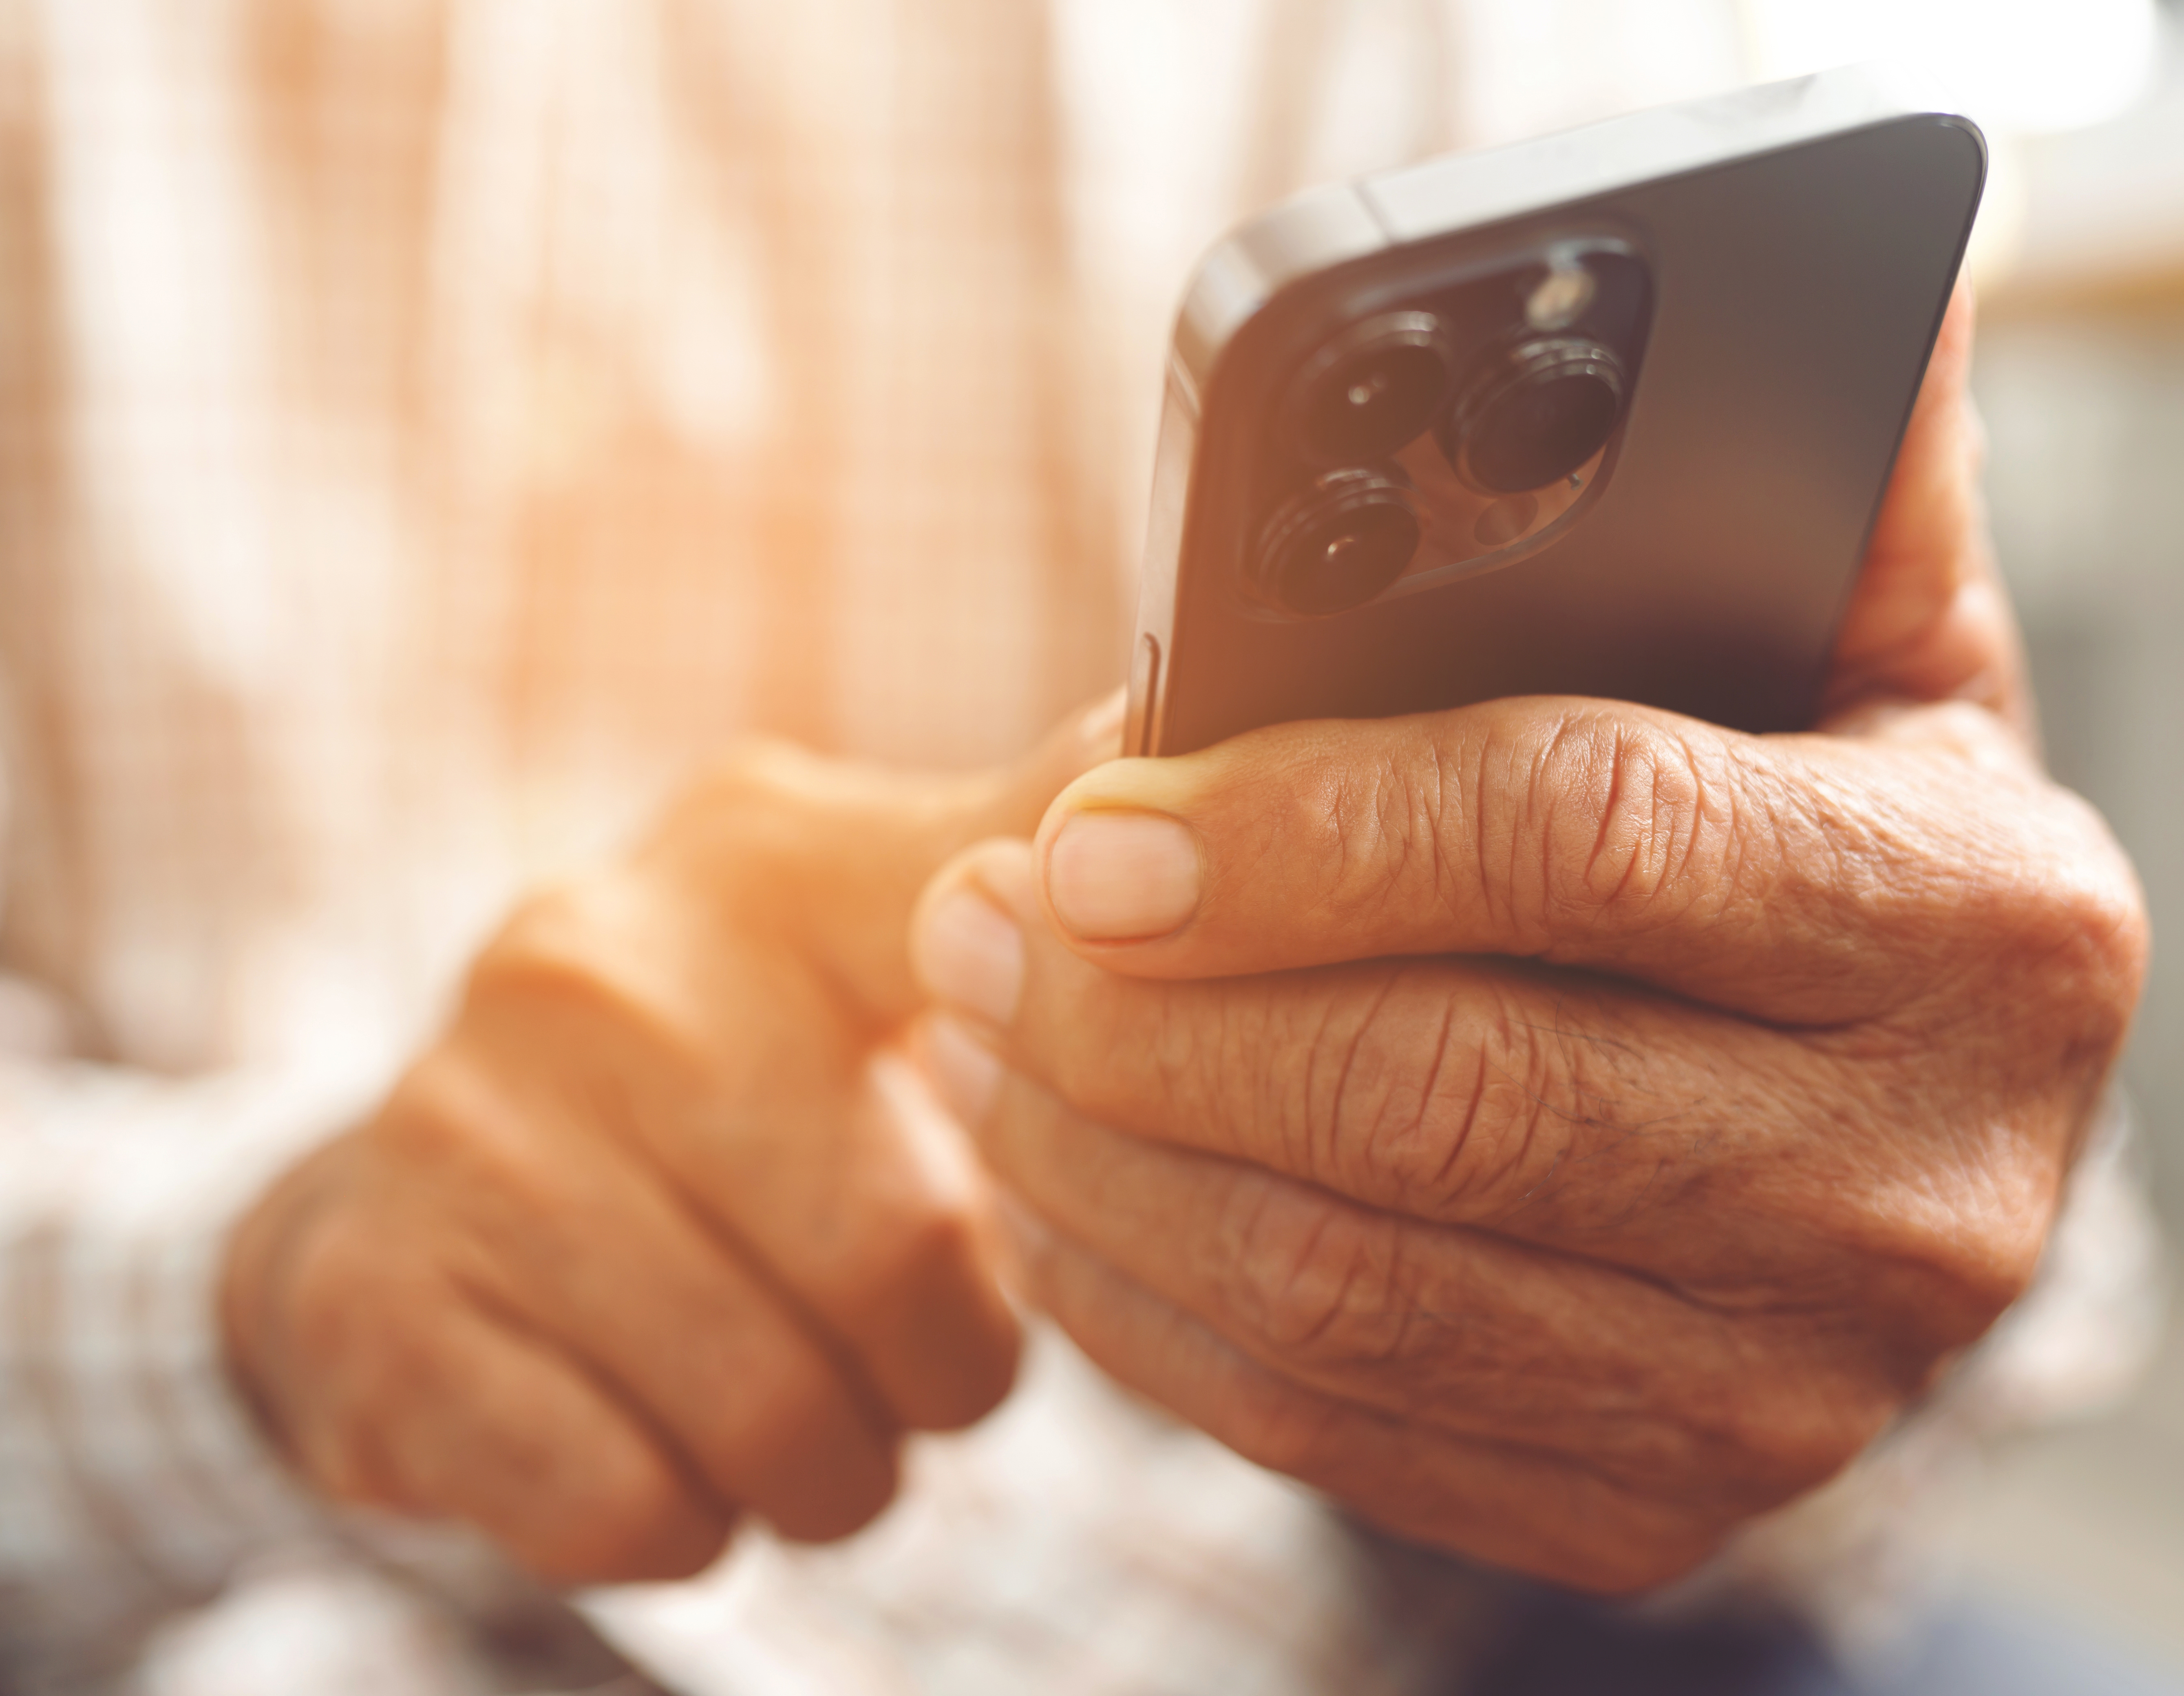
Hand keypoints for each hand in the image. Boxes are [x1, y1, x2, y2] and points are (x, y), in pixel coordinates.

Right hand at [220, 704, 1113, 1583]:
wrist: (403, 1229)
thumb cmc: (696, 1100)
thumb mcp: (843, 943)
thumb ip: (1006, 851)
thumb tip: (1166, 703)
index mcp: (754, 860)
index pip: (992, 928)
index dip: (1080, 1080)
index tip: (1073, 1140)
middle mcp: (596, 966)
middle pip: (901, 1253)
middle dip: (945, 1368)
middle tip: (908, 1366)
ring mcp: (468, 1132)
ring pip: (774, 1406)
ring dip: (830, 1464)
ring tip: (803, 1419)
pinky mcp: (381, 1306)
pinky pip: (632, 1501)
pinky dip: (690, 1523)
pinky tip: (666, 1455)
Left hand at [909, 290, 2148, 1591]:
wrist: (1870, 1112)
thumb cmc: (1799, 823)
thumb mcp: (1840, 647)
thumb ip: (1802, 486)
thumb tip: (1813, 284)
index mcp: (1972, 922)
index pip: (1582, 835)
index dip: (1304, 830)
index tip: (1088, 827)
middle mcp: (1913, 1180)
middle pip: (1440, 1095)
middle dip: (1145, 1013)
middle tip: (973, 925)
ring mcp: (1786, 1382)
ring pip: (1351, 1282)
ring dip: (1107, 1159)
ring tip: (976, 1038)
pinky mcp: (1652, 1502)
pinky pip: (1335, 1426)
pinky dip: (1148, 1310)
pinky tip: (1056, 1198)